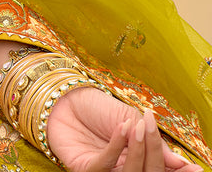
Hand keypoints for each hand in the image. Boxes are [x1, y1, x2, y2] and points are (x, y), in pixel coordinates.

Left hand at [47, 88, 204, 171]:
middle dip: (156, 158)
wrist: (65, 96)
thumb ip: (152, 140)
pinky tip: (122, 128)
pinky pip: (103, 166)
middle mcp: (121, 168)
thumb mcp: (129, 118)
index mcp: (135, 157)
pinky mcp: (84, 169)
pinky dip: (116, 147)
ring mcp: (103, 170)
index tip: (195, 169)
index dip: (175, 169)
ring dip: (136, 151)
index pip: (157, 168)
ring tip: (138, 127)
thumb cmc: (97, 106)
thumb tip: (181, 162)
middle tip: (155, 135)